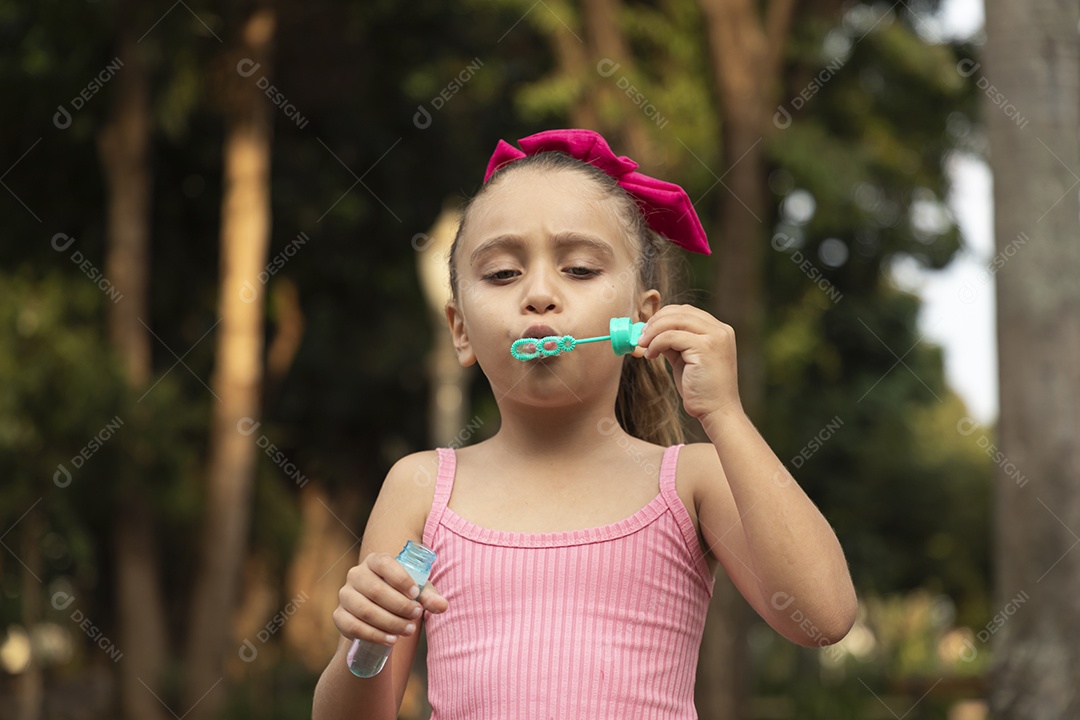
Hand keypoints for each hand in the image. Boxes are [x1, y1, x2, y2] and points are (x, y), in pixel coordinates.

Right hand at [333, 552, 447, 646]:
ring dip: (390, 622)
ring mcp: (345, 595)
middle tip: (416, 616)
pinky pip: (354, 627)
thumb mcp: (416, 593)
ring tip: (408, 630)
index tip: (416, 594)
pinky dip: (374, 635)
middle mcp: (356, 574)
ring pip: (366, 610)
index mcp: (375, 561)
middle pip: (376, 590)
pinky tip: (391, 639)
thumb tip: (442, 606)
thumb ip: (429, 597)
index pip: (384, 563)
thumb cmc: (400, 596)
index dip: (401, 579)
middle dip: (399, 605)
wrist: (379, 614)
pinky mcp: (339, 616)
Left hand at [635, 304, 741, 421]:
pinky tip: (651, 355)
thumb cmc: (701, 389)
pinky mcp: (706, 347)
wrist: (717, 411)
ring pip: (675, 321)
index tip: (647, 329)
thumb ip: (674, 343)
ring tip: (643, 345)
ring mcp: (715, 337)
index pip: (687, 311)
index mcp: (719, 330)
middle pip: (680, 312)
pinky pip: (671, 337)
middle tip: (641, 336)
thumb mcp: (686, 359)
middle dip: (656, 321)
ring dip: (653, 331)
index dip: (664, 316)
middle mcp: (720, 329)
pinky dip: (656, 343)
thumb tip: (650, 332)